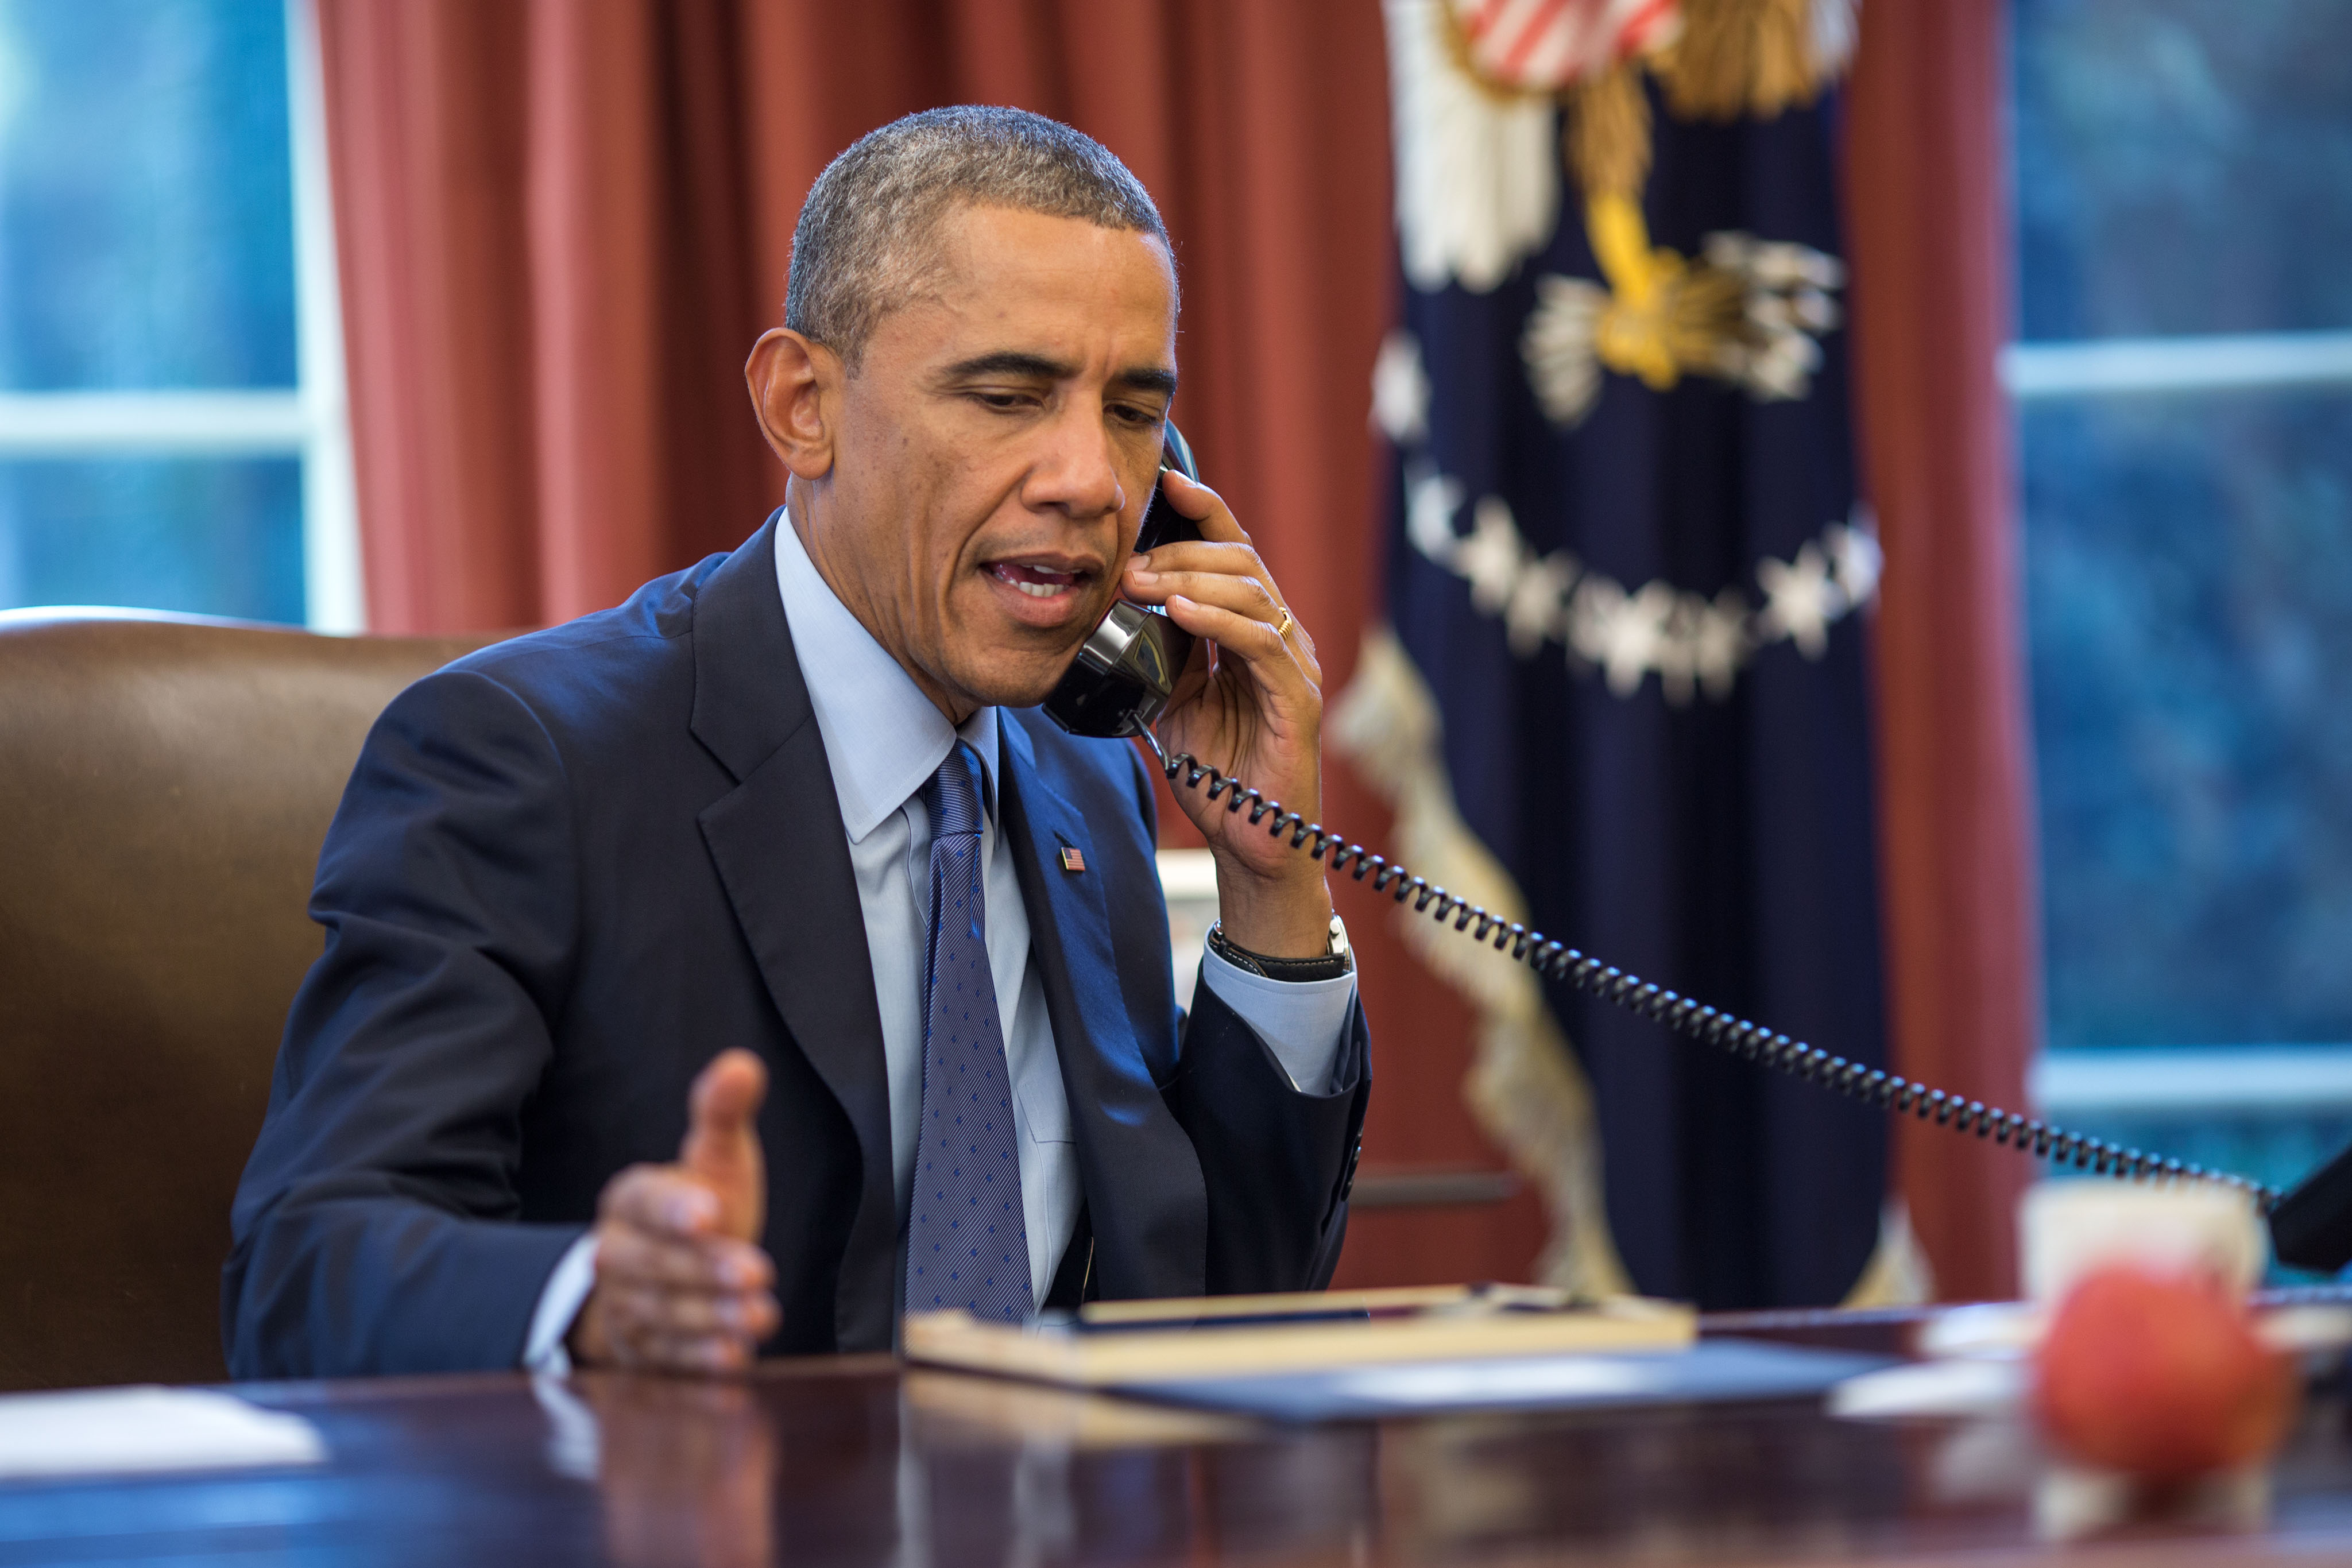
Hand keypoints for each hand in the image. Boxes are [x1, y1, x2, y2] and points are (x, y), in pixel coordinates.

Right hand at [568, 1049, 779, 1373]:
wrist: (666, 1273)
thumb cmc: (698, 1207)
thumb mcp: (715, 1159)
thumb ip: (722, 1114)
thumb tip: (741, 1064)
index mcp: (630, 1200)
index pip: (644, 1201)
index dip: (674, 1207)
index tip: (711, 1211)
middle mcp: (617, 1254)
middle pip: (653, 1263)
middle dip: (705, 1269)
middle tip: (758, 1272)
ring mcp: (624, 1307)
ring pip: (662, 1314)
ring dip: (711, 1318)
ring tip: (762, 1317)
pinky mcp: (642, 1352)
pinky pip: (666, 1359)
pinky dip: (699, 1361)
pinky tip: (734, 1359)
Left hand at [1121, 469, 1333, 958]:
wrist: (1250, 839)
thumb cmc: (1217, 772)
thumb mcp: (1172, 700)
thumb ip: (1155, 653)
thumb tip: (1110, 609)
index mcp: (1252, 631)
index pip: (1233, 553)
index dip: (1205, 512)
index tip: (1165, 481)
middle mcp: (1282, 638)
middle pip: (1241, 563)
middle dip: (1182, 550)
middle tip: (1129, 560)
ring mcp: (1295, 666)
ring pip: (1252, 593)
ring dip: (1191, 579)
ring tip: (1143, 582)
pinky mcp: (1298, 700)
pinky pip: (1262, 643)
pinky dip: (1219, 621)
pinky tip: (1180, 612)